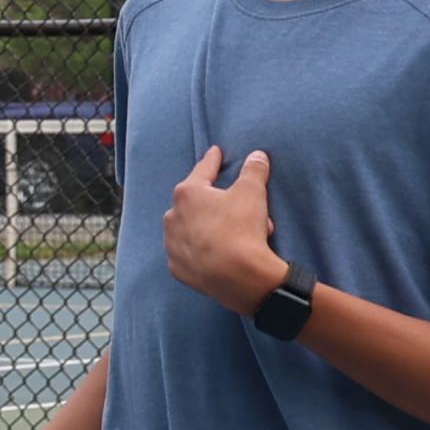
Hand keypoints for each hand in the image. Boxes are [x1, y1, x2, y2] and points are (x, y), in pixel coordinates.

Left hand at [160, 146, 283, 312]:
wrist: (238, 276)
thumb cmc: (242, 228)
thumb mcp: (253, 192)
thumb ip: (254, 171)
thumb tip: (258, 156)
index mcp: (187, 194)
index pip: (203, 170)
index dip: (213, 160)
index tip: (216, 152)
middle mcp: (172, 217)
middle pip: (196, 203)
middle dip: (216, 203)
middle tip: (238, 209)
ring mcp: (172, 244)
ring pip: (191, 229)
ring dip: (208, 228)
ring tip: (232, 235)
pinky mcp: (177, 268)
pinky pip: (190, 254)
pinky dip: (201, 251)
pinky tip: (215, 254)